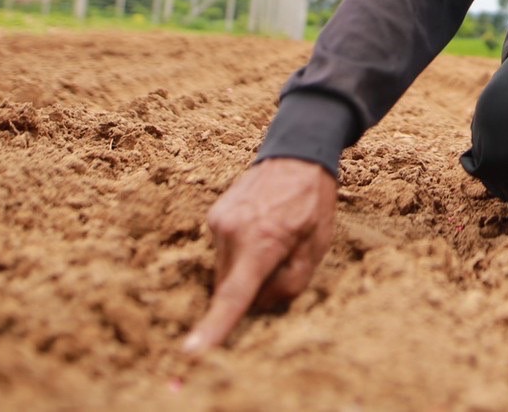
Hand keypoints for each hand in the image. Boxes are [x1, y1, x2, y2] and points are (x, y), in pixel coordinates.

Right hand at [180, 157, 337, 353]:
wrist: (297, 155)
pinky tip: (261, 231)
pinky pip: (223, 252)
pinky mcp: (213, 217)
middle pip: (230, 288)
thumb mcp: (315, 248)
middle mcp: (231, 232)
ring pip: (226, 271)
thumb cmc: (312, 203)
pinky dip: (239, 254)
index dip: (214, 328)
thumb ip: (289, 285)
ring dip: (245, 271)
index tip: (191, 352)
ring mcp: (218, 223)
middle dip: (250, 292)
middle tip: (280, 265)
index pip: (233, 296)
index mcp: (260, 242)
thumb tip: (258, 305)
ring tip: (272, 240)